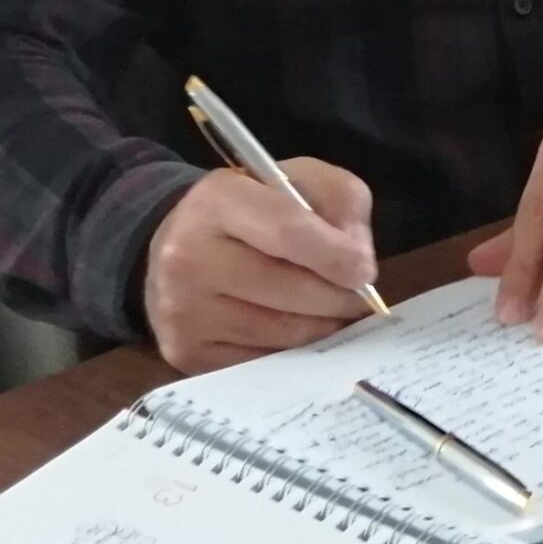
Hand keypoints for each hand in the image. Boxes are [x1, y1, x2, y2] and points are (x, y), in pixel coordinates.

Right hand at [142, 159, 377, 373]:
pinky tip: (299, 331)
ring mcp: (183, 311)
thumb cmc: (250, 209)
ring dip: (320, 327)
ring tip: (331, 312)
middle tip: (358, 297)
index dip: (337, 256)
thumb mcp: (297, 180)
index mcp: (217, 201)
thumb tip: (359, 260)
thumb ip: (340, 201)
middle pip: (288, 290)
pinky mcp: (185, 353)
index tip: (365, 272)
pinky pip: (262, 362)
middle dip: (337, 297)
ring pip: (280, 333)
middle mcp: (188, 256)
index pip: (289, 232)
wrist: (177, 243)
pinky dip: (292, 351)